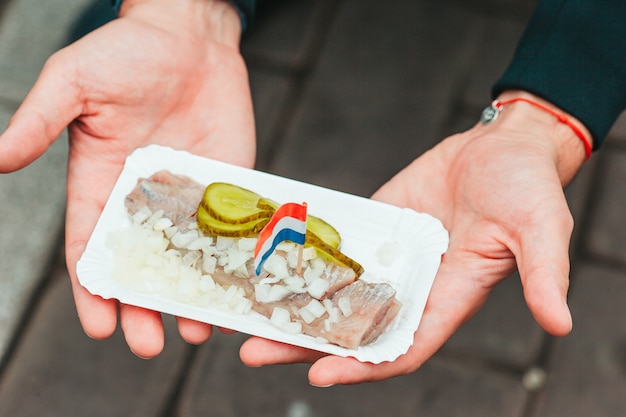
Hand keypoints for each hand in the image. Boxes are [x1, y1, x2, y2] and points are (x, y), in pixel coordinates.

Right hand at [0, 0, 254, 357]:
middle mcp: (143, 198)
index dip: (93, 288)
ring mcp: (187, 195)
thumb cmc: (126, 52)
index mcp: (101, 184)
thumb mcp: (73, 82)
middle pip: (140, 265)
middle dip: (142, 307)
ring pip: (186, 258)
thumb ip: (40, 122)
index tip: (100, 323)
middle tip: (148, 345)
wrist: (189, 36)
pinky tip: (237, 289)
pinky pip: (227, 230)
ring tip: (198, 332)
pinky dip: (230, 262)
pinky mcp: (224, 185)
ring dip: (189, 295)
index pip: (92, 247)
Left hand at [239, 91, 589, 384]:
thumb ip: (545, 275)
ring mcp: (388, 257)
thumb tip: (560, 323)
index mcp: (447, 298)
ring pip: (334, 293)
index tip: (320, 376)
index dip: (363, 366)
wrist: (504, 147)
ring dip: (293, 308)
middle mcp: (411, 286)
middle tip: (253, 352)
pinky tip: (268, 264)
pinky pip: (335, 250)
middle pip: (351, 329)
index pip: (401, 346)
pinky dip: (304, 261)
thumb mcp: (541, 229)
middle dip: (305, 345)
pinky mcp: (374, 227)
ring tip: (243, 318)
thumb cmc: (528, 188)